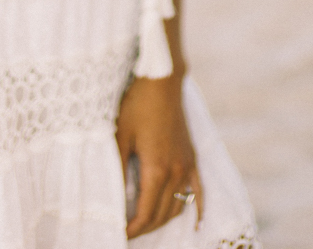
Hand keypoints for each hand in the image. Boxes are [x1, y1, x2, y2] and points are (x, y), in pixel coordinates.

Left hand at [116, 75, 202, 238]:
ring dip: (162, 220)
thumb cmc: (137, 104)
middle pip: (162, 215)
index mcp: (157, 169)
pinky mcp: (192, 156)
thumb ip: (119, 171)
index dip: (132, 229)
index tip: (118, 234)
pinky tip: (197, 225)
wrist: (161, 80)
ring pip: (179, 206)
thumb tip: (113, 200)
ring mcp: (187, 165)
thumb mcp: (121, 137)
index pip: (146, 214)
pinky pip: (198, 191)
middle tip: (127, 231)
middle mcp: (177, 171)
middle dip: (145, 228)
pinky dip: (197, 209)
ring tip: (144, 225)